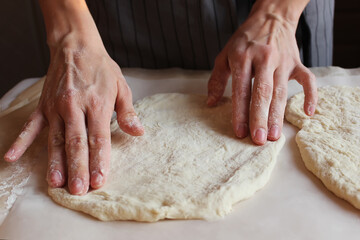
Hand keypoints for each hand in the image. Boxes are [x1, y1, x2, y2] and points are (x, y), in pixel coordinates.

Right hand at [4, 0, 143, 194]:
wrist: (76, 45)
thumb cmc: (101, 68)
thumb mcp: (121, 87)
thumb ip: (127, 112)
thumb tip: (138, 132)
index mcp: (97, 104)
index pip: (98, 138)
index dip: (99, 160)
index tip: (99, 181)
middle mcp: (75, 107)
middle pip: (76, 143)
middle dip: (77, 168)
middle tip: (78, 190)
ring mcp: (56, 107)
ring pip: (55, 139)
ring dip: (55, 162)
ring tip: (55, 183)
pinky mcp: (43, 105)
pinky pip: (32, 126)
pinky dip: (22, 141)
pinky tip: (12, 157)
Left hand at [207, 0, 316, 144]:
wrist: (270, 18)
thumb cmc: (244, 40)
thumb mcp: (224, 55)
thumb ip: (217, 79)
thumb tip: (210, 103)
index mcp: (242, 57)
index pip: (241, 90)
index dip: (240, 112)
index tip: (239, 132)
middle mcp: (263, 59)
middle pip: (262, 93)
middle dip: (260, 118)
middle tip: (258, 139)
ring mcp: (282, 61)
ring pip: (281, 91)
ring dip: (278, 115)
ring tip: (275, 136)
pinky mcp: (296, 62)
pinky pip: (307, 80)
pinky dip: (311, 95)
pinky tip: (307, 113)